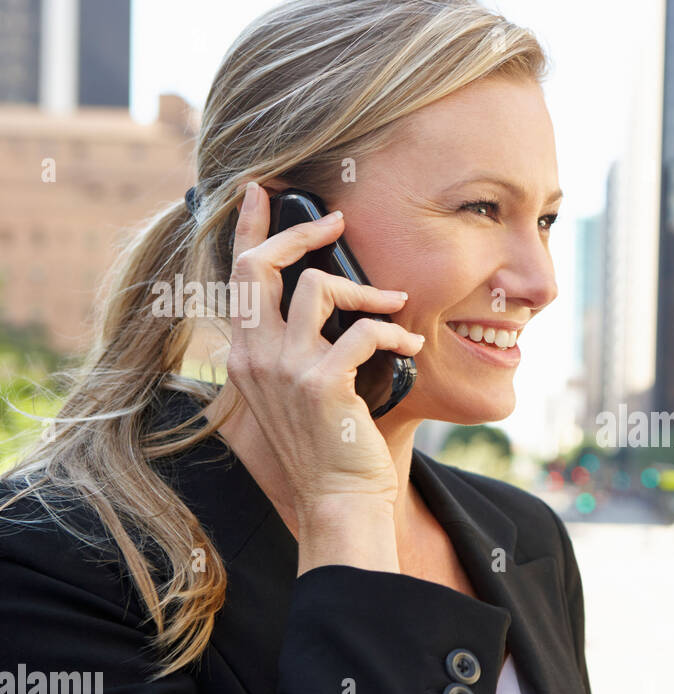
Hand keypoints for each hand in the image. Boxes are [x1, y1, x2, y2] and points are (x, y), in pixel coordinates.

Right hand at [225, 181, 424, 519]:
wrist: (338, 500)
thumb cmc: (330, 445)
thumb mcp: (299, 389)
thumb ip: (300, 346)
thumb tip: (332, 297)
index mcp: (247, 355)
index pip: (239, 276)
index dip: (249, 227)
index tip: (261, 190)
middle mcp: (255, 357)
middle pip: (261, 265)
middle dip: (299, 232)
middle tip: (336, 221)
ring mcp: (285, 369)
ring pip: (317, 287)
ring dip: (366, 290)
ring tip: (394, 305)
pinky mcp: (321, 384)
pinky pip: (364, 330)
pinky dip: (394, 330)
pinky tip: (410, 344)